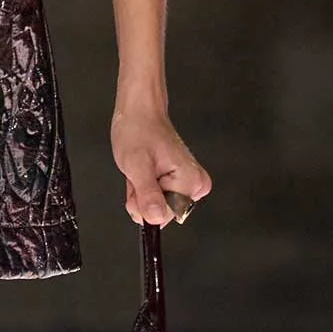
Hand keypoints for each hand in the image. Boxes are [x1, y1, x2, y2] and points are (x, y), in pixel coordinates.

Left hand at [110, 98, 212, 226]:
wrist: (140, 113)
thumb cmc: (138, 131)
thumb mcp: (137, 165)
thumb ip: (147, 195)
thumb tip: (156, 218)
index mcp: (191, 181)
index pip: (165, 216)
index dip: (144, 204)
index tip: (139, 183)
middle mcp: (195, 185)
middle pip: (162, 213)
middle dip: (142, 198)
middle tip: (139, 173)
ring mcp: (189, 184)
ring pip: (158, 207)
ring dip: (141, 192)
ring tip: (141, 170)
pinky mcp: (180, 183)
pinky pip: (158, 199)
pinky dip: (144, 189)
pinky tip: (144, 172)